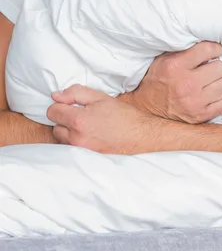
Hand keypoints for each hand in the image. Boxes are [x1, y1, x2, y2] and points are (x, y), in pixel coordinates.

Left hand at [47, 85, 166, 153]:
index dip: (61, 104)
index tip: (72, 103)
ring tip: (87, 124)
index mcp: (79, 120)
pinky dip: (76, 140)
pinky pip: (71, 147)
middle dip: (64, 118)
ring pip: (61, 138)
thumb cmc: (122, 114)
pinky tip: (90, 134)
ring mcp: (80, 150)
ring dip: (69, 130)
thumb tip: (55, 96)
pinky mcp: (85, 157)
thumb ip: (75, 93)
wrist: (140, 135)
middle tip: (82, 113)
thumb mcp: (100, 97)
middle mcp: (76, 138)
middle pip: (55, 126)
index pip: (52, 111)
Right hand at [123, 41, 221, 123]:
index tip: (216, 51)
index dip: (215, 48)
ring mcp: (194, 102)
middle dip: (216, 66)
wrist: (146, 107)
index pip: (207, 50)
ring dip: (221, 82)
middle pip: (220, 68)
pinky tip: (218, 92)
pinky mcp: (201, 116)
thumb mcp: (164, 59)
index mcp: (176, 66)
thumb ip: (185, 50)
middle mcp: (186, 85)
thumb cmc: (157, 79)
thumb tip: (209, 42)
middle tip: (210, 69)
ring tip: (213, 81)